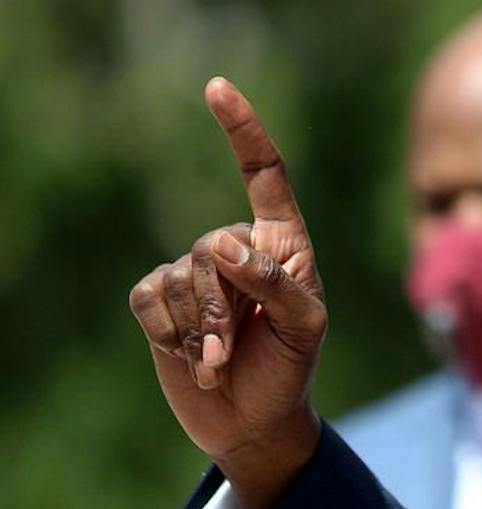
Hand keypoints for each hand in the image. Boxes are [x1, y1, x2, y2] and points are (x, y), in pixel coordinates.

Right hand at [129, 78, 326, 508]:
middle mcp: (238, 248)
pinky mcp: (161, 302)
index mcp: (284, 242)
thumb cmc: (292, 366)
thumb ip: (274, 282)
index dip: (243, 130)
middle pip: (212, 246)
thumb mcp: (305, 326)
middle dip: (223, 304)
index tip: (216, 87)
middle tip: (238, 346)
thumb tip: (223, 246)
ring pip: (180, 277)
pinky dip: (171, 335)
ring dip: (199, 329)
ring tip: (220, 361)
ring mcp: (196, 273)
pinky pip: (150, 299)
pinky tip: (193, 360)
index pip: (264, 174)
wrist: (254, 421)